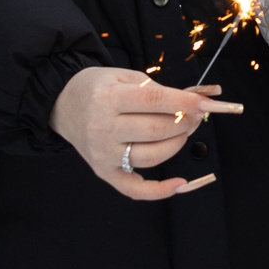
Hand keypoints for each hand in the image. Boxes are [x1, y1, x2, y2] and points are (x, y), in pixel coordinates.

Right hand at [49, 66, 240, 200]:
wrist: (62, 104)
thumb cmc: (98, 88)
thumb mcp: (124, 76)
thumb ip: (159, 88)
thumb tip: (199, 98)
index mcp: (108, 98)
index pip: (154, 101)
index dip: (184, 103)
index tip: (206, 103)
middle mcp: (103, 128)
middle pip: (156, 130)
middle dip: (185, 122)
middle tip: (196, 114)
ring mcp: (103, 154)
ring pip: (152, 156)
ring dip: (177, 144)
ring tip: (183, 131)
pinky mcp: (104, 171)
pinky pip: (134, 189)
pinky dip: (160, 191)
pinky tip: (180, 183)